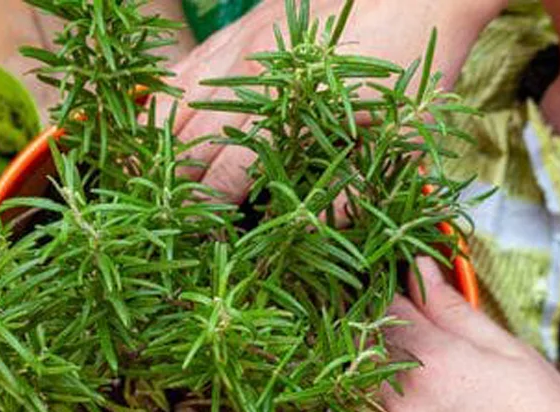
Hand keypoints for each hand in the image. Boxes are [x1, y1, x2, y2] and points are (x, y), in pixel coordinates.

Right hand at [166, 0, 504, 201]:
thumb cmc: (409, 71)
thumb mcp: (395, 140)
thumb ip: (353, 189)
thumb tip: (317, 227)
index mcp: (287, 112)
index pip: (227, 172)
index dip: (209, 208)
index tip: (201, 236)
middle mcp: (252, 79)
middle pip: (190, 140)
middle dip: (176, 183)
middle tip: (169, 216)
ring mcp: (241, 47)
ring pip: (175, 99)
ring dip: (160, 142)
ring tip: (150, 176)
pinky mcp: (241, 27)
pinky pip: (186, 65)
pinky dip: (166, 96)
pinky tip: (159, 120)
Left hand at [362, 258, 559, 411]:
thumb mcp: (513, 355)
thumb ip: (456, 311)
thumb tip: (420, 269)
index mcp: (434, 364)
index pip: (383, 314)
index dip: (390, 305)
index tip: (398, 309)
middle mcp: (403, 411)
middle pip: (356, 359)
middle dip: (370, 346)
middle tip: (398, 352)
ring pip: (344, 411)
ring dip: (358, 395)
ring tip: (393, 396)